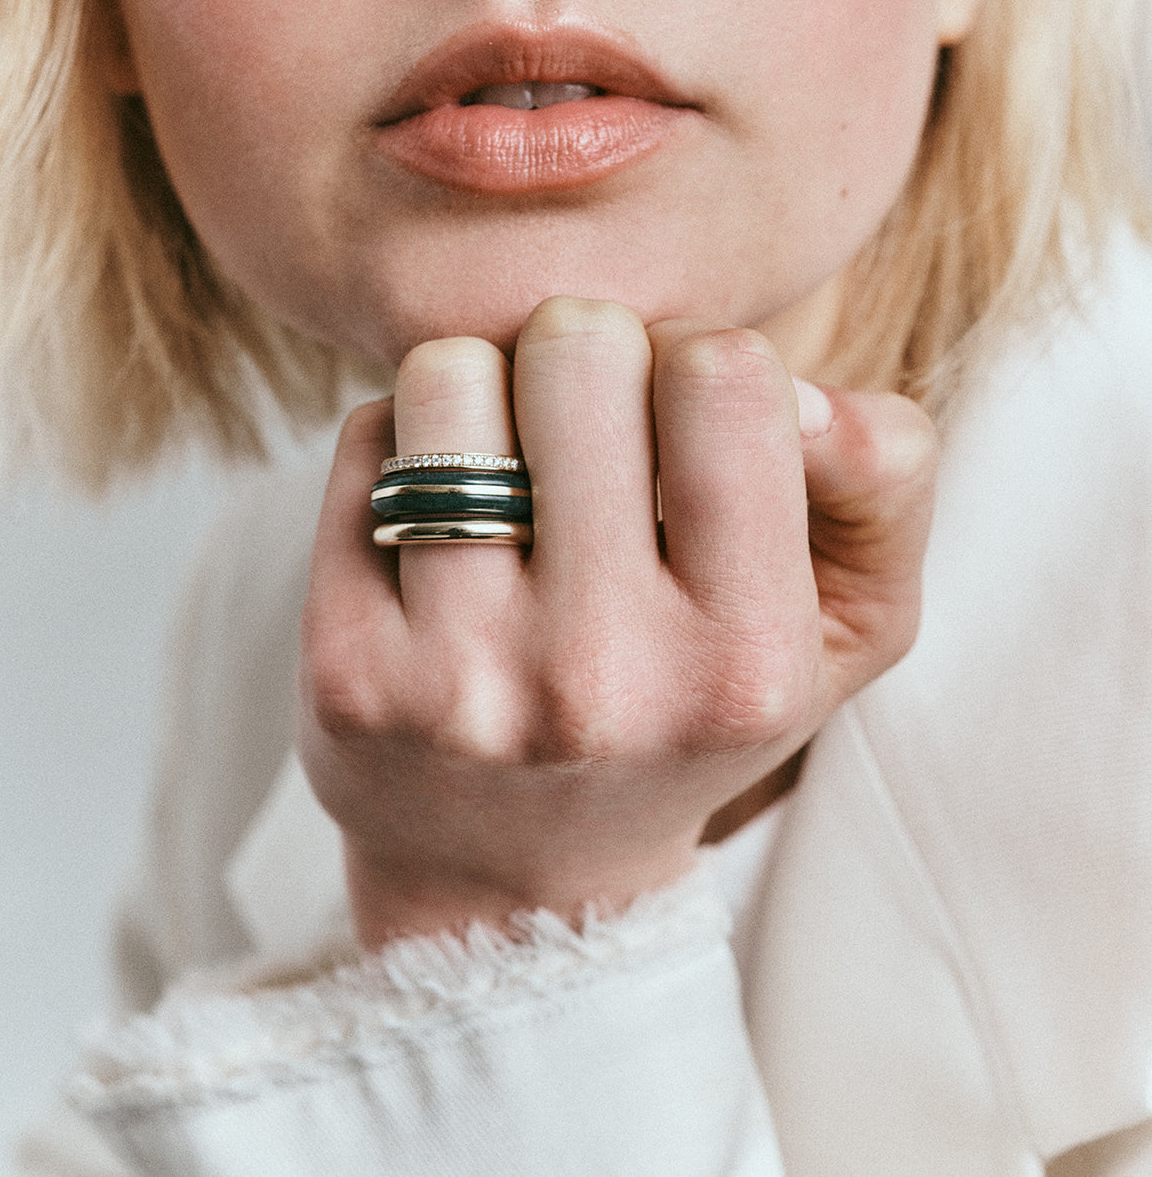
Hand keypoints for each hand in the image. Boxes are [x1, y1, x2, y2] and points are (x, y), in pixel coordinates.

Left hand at [298, 298, 936, 947]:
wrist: (520, 881)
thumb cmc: (694, 713)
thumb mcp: (848, 624)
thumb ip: (881, 481)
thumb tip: (804, 391)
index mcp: (747, 660)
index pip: (724, 372)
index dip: (698, 362)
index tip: (678, 422)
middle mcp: (600, 677)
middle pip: (578, 346)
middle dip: (587, 360)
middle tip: (585, 438)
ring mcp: (459, 678)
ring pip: (450, 373)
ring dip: (485, 390)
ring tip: (508, 468)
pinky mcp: (346, 670)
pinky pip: (366, 441)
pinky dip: (403, 446)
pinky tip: (437, 523)